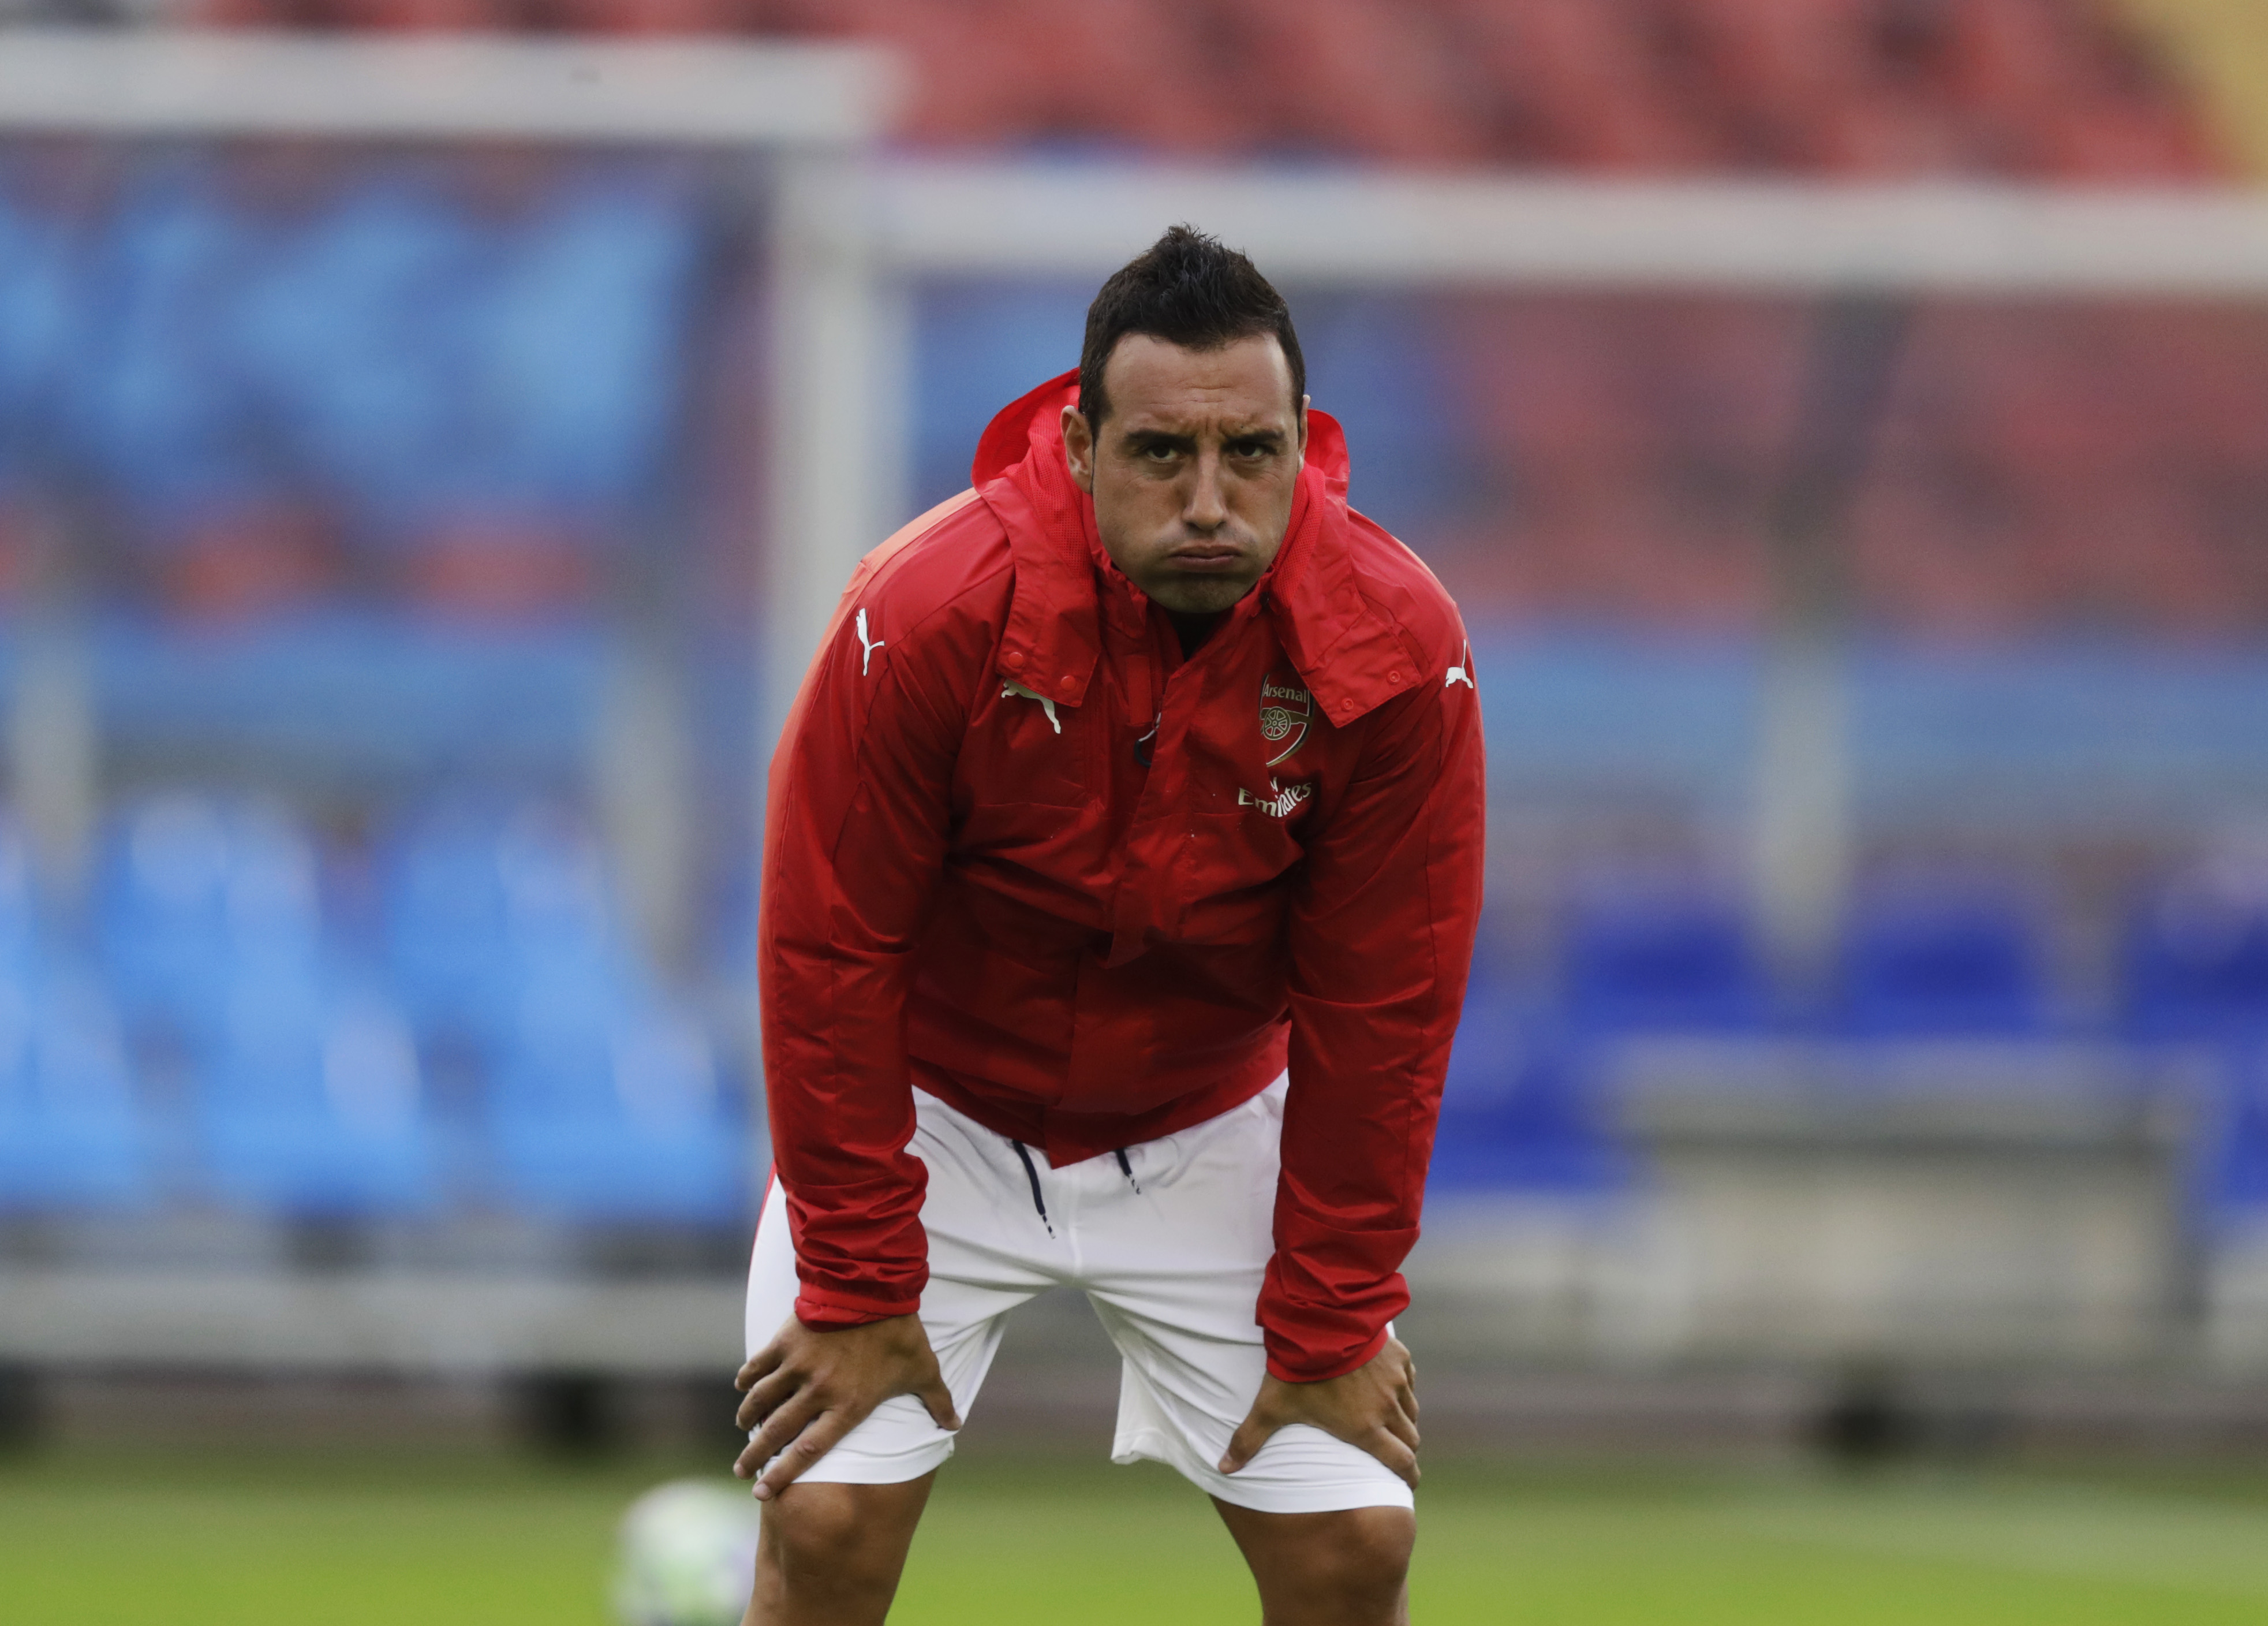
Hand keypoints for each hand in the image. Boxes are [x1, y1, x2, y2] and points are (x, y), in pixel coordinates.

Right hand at [732, 1313, 958, 1500]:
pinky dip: (747, 1378)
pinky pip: (758, 1366)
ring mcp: (798, 1366)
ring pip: (761, 1400)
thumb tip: (955, 1425)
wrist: (873, 1287)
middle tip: (740, 1471)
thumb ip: (937, 1401)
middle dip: (756, 1455)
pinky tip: (742, 1386)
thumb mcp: (924, 1369)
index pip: (809, 1451)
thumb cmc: (900, 1332)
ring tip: (742, 1429)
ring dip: (748, 1418)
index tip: (762, 1492)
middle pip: (777, 1433)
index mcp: (848, 1405)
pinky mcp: (786, 1341)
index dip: (782, 1475)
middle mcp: (818, 1391)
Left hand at [1219, 1334, 1419, 1489]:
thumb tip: (1223, 1469)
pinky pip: (1408, 1379)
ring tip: (1389, 1420)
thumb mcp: (1271, 1406)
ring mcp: (1395, 1380)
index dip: (1408, 1477)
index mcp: (1364, 1428)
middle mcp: (1386, 1407)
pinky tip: (1386, 1384)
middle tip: (1395, 1454)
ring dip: (1403, 1419)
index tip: (1407, 1484)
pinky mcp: (1398, 1356)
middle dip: (1405, 1450)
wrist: (1319, 1319)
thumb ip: (1249, 1439)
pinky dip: (1401, 1387)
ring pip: (1411, 1410)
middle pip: (1411, 1439)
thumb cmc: (1297, 1368)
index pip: (1400, 1462)